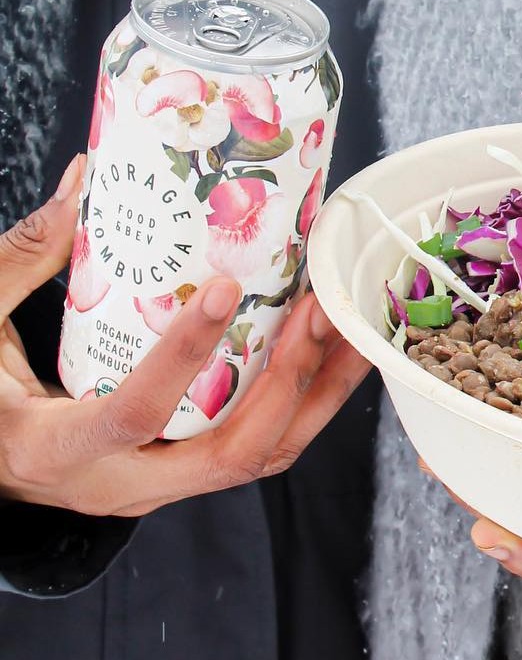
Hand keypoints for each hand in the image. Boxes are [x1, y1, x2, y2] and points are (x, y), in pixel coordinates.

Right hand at [0, 155, 371, 516]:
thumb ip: (26, 256)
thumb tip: (88, 175)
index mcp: (55, 450)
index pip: (133, 414)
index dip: (183, 356)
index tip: (224, 290)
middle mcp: (117, 484)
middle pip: (230, 457)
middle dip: (289, 383)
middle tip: (318, 309)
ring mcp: (155, 485)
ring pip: (259, 458)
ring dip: (316, 395)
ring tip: (350, 325)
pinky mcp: (179, 472)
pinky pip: (254, 445)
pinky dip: (302, 402)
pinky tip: (330, 350)